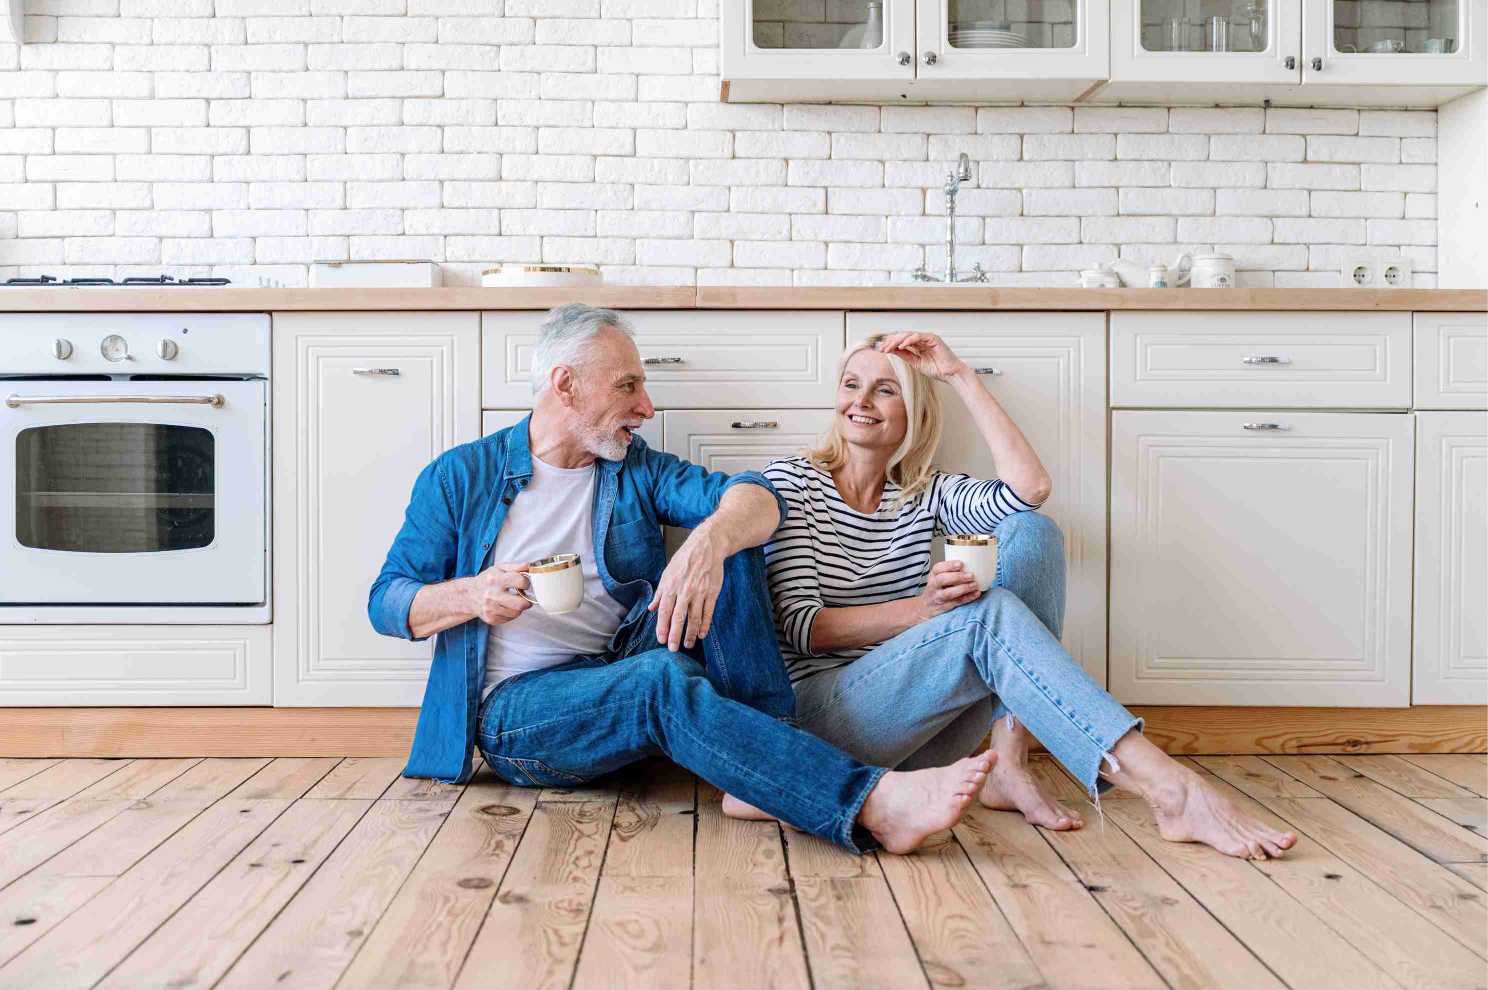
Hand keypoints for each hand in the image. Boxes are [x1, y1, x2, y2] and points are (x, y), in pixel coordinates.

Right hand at [468, 562, 534, 625]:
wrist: (469, 595)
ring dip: (518, 607)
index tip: (524, 584)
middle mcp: (492, 595)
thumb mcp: (499, 569)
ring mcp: (490, 609)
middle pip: (521, 604)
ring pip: (516, 613)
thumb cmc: (486, 581)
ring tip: (513, 601)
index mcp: (495, 579)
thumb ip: (516, 567)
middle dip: (526, 600)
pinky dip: (510, 613)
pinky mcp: (491, 619)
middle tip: (524, 597)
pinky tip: (505, 607)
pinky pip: (509, 619)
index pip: (521, 582)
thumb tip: (530, 566)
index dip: (526, 583)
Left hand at [649, 525, 724, 651]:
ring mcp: (699, 593)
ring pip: (694, 618)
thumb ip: (660, 592)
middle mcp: (684, 592)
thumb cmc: (685, 559)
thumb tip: (651, 608)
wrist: (707, 547)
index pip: (665, 612)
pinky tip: (702, 634)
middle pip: (678, 618)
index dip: (662, 627)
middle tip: (673, 649)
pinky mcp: (712, 593)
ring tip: (687, 645)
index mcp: (671, 587)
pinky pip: (708, 612)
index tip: (661, 640)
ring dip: (690, 634)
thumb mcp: (667, 573)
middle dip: (675, 635)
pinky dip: (705, 624)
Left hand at [875, 332, 969, 382]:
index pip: (901, 341)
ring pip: (909, 334)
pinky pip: (919, 336)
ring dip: (897, 340)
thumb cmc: (935, 369)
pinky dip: (909, 340)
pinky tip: (902, 346)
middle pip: (903, 336)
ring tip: (889, 347)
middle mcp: (922, 339)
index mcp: (917, 344)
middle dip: (891, 341)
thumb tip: (891, 350)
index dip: (891, 344)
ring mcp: (927, 337)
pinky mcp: (933, 338)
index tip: (881, 350)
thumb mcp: (915, 362)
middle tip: (882, 348)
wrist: (949, 374)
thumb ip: (904, 355)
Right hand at [916, 560, 980, 620]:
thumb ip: (951, 571)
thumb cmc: (937, 589)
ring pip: (948, 593)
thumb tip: (973, 563)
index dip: (949, 565)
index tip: (961, 564)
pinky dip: (968, 598)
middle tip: (971, 575)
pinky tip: (976, 593)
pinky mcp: (944, 607)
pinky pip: (956, 603)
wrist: (926, 607)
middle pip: (942, 580)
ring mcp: (937, 597)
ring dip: (963, 588)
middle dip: (957, 577)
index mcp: (933, 575)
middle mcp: (933, 586)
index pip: (938, 568)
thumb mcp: (938, 577)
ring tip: (974, 584)